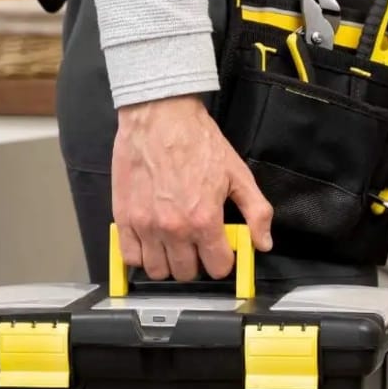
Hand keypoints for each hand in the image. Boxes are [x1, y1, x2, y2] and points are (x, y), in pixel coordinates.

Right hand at [112, 95, 272, 281]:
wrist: (160, 116)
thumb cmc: (198, 141)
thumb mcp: (238, 174)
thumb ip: (256, 212)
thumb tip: (263, 242)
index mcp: (204, 219)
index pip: (218, 267)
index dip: (223, 260)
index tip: (220, 250)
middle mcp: (174, 228)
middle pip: (186, 272)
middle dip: (196, 263)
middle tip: (197, 245)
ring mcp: (146, 224)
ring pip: (157, 270)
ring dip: (168, 263)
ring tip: (174, 245)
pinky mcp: (124, 217)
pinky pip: (129, 256)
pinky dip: (141, 255)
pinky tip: (151, 242)